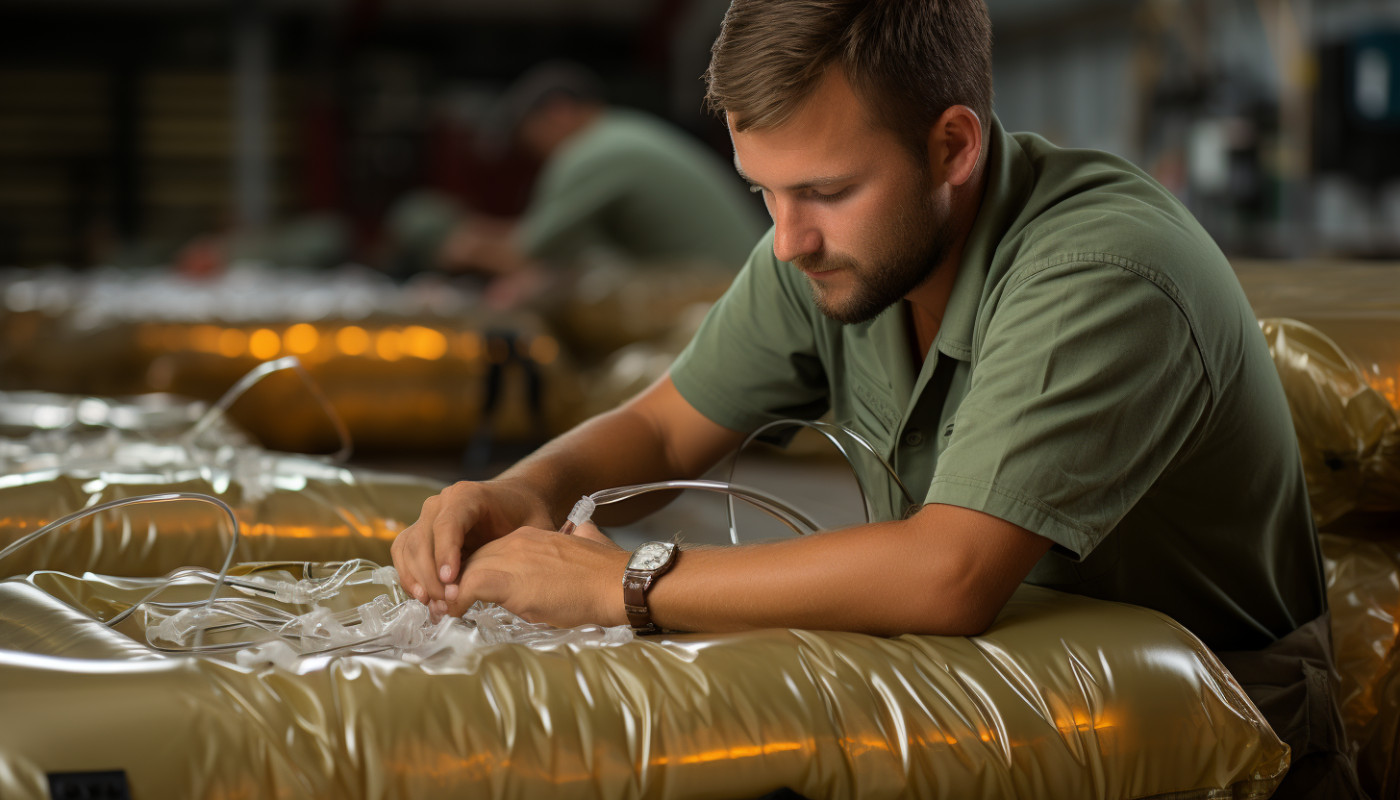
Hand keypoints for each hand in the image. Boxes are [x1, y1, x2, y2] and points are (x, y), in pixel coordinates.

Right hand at [390, 480, 553, 607]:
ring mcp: (427, 516)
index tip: (450, 580)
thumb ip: (532, 543)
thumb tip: (526, 570)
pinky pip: (405, 553)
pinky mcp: (422, 532)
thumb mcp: (536, 525)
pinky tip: (425, 597)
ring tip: (437, 604)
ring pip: (409, 548)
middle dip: (431, 575)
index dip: (445, 553)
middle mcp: (441, 502)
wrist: (517, 502)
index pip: (447, 523)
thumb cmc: (526, 514)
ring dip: (418, 579)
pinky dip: (410, 576)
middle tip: (448, 602)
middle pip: (423, 538)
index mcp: (467, 495)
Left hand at [446, 523, 627, 626]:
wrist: (617, 583)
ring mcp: (511, 558)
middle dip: (456, 581)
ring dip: (449, 593)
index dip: (476, 570)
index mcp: (533, 535)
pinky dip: (455, 602)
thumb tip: (586, 533)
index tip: (469, 590)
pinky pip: (467, 587)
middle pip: (472, 558)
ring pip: (463, 570)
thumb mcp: (591, 542)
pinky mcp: (507, 579)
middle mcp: (517, 542)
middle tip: (446, 605)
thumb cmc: (608, 574)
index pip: (491, 550)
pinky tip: (454, 615)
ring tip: (443, 613)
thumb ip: (581, 536)